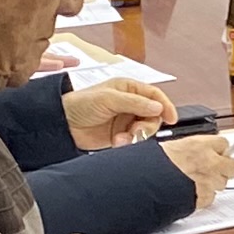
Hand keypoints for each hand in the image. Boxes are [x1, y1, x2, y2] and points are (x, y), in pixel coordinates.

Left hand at [60, 77, 175, 148]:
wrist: (62, 124)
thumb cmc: (80, 104)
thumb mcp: (108, 98)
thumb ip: (135, 102)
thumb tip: (158, 107)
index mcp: (128, 89)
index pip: (154, 95)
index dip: (165, 106)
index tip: (171, 118)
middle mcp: (130, 104)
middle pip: (153, 116)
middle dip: (147, 126)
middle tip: (137, 132)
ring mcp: (125, 121)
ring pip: (145, 130)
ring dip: (137, 136)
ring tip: (122, 139)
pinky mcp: (119, 136)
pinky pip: (134, 141)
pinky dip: (129, 144)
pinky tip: (117, 143)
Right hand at [159, 131, 233, 204]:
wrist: (145, 183)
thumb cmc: (152, 164)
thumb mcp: (169, 147)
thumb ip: (189, 149)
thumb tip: (195, 151)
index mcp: (199, 145)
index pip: (224, 144)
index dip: (220, 150)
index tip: (217, 153)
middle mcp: (209, 162)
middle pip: (233, 166)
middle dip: (226, 169)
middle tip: (215, 170)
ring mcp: (209, 181)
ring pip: (222, 183)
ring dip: (213, 184)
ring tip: (196, 183)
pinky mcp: (204, 197)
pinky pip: (211, 198)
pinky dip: (203, 197)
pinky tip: (190, 193)